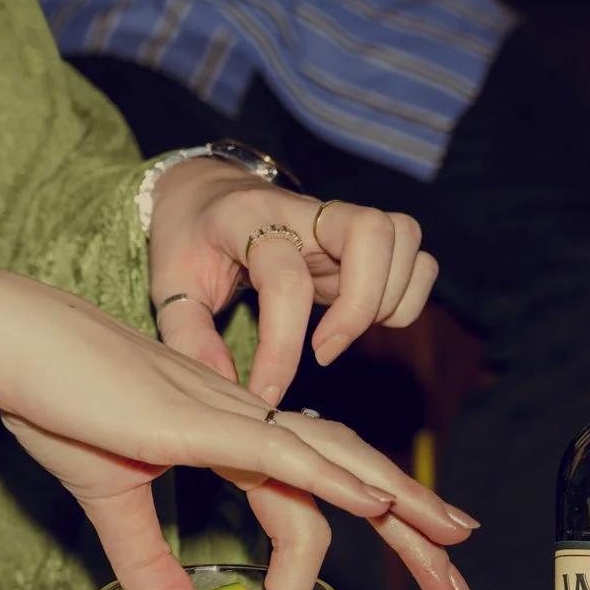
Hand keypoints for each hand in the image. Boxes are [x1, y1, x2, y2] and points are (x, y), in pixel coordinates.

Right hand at [0, 271, 472, 589]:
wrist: (10, 342)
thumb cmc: (57, 403)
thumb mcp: (112, 501)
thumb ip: (151, 565)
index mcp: (235, 438)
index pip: (309, 500)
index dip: (301, 576)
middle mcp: (251, 424)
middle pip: (353, 473)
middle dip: (413, 524)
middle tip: (460, 571)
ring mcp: (234, 417)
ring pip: (340, 461)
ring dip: (400, 503)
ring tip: (450, 537)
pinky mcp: (205, 418)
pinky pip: (287, 452)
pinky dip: (335, 479)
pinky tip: (378, 502)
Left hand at [148, 158, 437, 404]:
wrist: (207, 194)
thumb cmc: (190, 241)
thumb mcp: (171, 286)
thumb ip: (190, 338)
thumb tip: (228, 389)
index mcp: (250, 219)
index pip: (285, 282)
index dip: (281, 349)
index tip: (266, 395)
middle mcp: (305, 212)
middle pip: (371, 230)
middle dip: (361, 303)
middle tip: (324, 350)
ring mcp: (342, 222)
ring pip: (403, 237)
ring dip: (387, 298)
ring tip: (342, 332)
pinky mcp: (365, 240)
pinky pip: (418, 258)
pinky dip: (406, 298)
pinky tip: (365, 319)